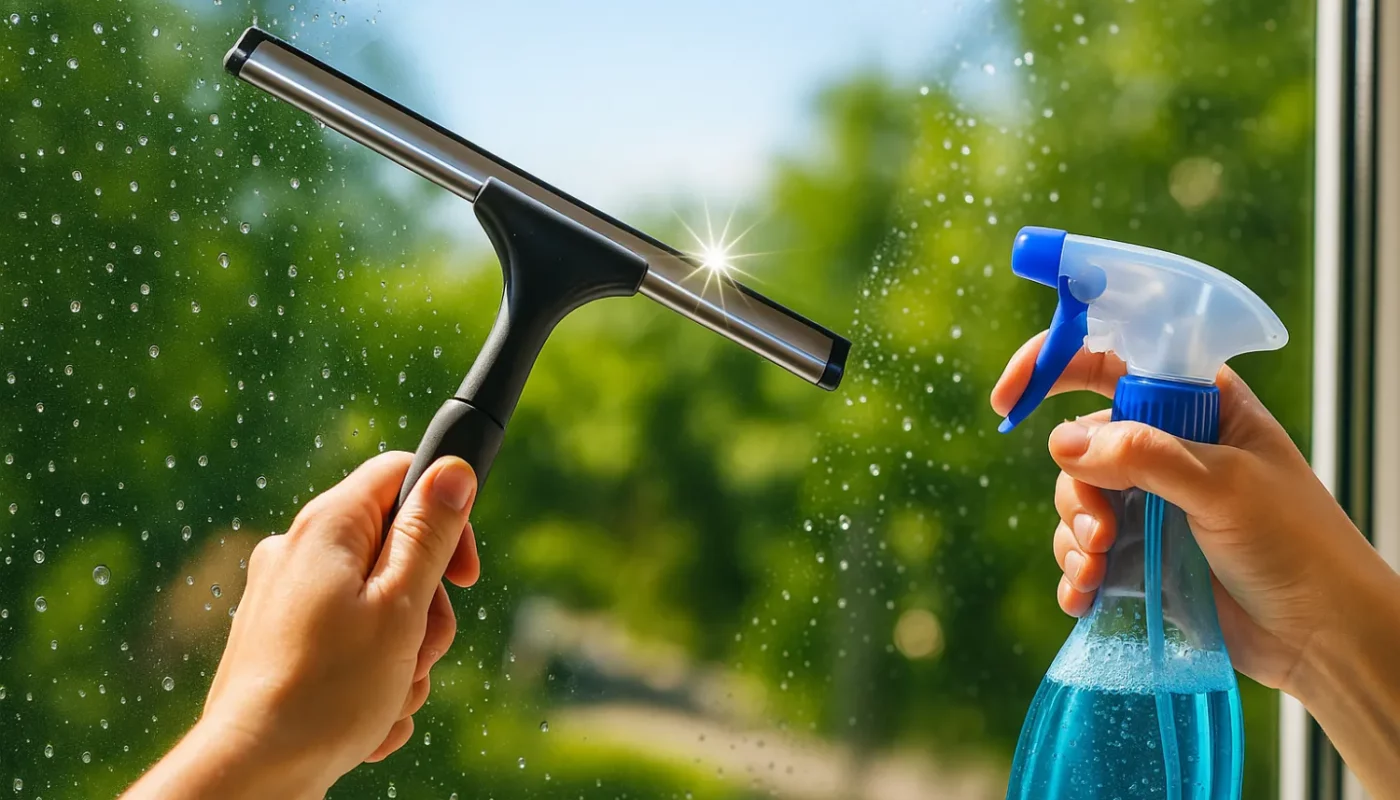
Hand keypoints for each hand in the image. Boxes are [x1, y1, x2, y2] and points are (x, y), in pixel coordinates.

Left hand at [124, 452, 480, 798]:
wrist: (254, 773)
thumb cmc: (330, 691)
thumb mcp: (401, 605)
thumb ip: (430, 534)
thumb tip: (454, 469)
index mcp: (328, 527)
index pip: (402, 474)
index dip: (447, 515)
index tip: (464, 576)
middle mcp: (299, 551)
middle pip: (397, 550)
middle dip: (427, 610)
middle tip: (418, 653)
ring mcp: (286, 599)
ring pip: (379, 606)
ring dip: (403, 655)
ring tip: (388, 695)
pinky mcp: (282, 643)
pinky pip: (350, 643)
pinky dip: (371, 679)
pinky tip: (368, 718)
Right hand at [990, 332, 1373, 692]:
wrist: (1321, 636)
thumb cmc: (1296, 545)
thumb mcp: (1225, 486)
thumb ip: (1144, 454)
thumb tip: (1062, 443)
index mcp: (1199, 406)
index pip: (1113, 359)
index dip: (1054, 365)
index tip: (1009, 399)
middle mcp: (1169, 447)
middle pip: (1081, 443)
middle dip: (1077, 491)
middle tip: (1099, 534)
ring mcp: (1152, 502)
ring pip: (1077, 500)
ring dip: (1075, 538)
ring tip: (1096, 574)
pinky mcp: (1141, 554)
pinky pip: (1082, 551)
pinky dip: (1075, 574)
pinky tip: (1084, 597)